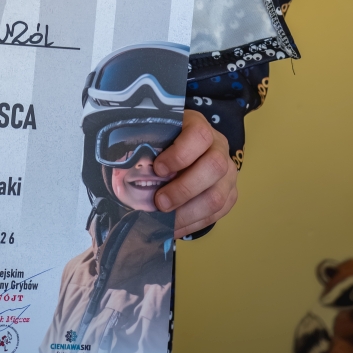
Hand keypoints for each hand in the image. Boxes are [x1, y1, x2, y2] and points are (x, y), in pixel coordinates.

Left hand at [152, 108, 237, 237]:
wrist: (190, 145)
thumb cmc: (167, 139)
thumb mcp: (158, 132)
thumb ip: (147, 143)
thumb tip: (123, 165)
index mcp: (199, 125)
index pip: (199, 135)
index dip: (180, 154)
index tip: (158, 169)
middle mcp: (219, 147)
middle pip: (213, 168)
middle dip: (184, 189)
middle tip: (160, 202)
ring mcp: (228, 172)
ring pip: (217, 197)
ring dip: (188, 213)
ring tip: (165, 220)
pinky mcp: (229, 194)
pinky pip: (217, 214)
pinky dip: (193, 224)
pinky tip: (174, 228)